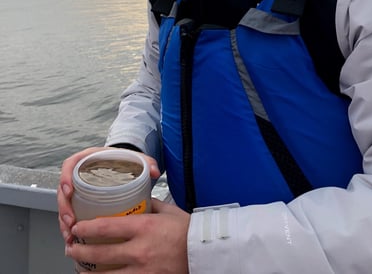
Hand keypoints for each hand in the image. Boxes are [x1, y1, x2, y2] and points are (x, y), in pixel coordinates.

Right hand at [57, 147, 160, 243]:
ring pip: (64, 205)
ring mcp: (78, 189)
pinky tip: (72, 238)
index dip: (65, 177)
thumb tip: (154, 171)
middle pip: (63, 189)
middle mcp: (80, 173)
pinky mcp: (79, 201)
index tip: (69, 191)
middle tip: (71, 221)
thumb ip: (146, 162)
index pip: (70, 165)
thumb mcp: (134, 159)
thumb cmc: (124, 161)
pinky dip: (69, 227)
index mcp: (89, 159)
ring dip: (64, 221)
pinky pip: (69, 214)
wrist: (123, 166)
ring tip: (70, 235)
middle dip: (64, 207)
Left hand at [65, 198, 189, 272]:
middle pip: (100, 253)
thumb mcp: (166, 211)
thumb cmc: (187, 230)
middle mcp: (139, 250)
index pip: (105, 227)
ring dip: (88, 271)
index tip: (77, 227)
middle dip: (80, 251)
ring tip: (79, 267)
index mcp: (143, 227)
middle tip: (71, 247)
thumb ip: (148, 206)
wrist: (204, 252)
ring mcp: (142, 270)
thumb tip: (136, 200)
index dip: (86, 228)